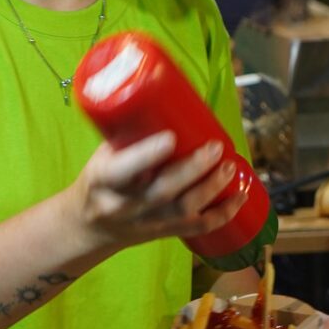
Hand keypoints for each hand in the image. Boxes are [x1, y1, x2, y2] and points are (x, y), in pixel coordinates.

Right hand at [73, 132, 247, 248]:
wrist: (88, 226)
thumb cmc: (99, 180)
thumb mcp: (102, 154)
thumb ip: (131, 135)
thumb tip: (169, 96)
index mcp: (103, 180)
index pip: (123, 170)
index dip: (148, 155)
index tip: (170, 137)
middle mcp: (124, 205)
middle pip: (162, 191)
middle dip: (193, 170)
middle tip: (216, 148)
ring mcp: (146, 222)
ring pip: (182, 210)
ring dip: (211, 189)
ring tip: (231, 168)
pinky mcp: (164, 232)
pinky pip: (196, 228)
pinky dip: (222, 214)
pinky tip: (239, 197)